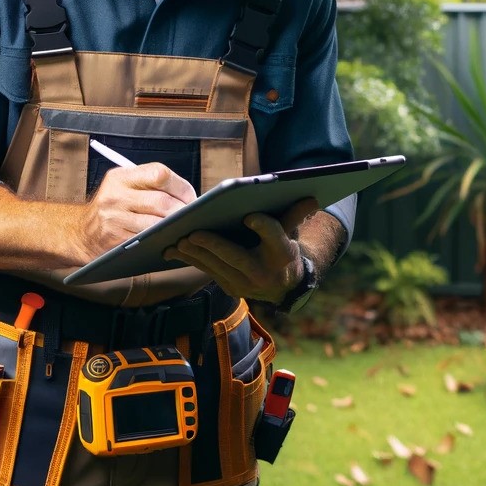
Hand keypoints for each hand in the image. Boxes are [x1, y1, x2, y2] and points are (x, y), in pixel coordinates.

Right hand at [72, 163, 195, 263]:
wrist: (80, 233)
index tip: (191, 197)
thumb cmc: (111, 208)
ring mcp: (113, 219)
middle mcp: (114, 195)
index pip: (158, 173)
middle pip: (160, 201)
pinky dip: (160, 240)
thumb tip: (188, 195)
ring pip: (155, 224)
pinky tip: (167, 239)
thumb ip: (150, 185)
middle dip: (182, 211)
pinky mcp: (115, 240)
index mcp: (120, 177)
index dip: (180, 186)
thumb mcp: (123, 187)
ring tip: (182, 227)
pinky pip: (146, 240)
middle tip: (192, 216)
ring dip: (173, 227)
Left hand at [166, 198, 321, 302]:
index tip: (250, 216)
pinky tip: (173, 250)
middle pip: (236, 256)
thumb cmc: (282, 250)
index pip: (274, 237)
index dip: (263, 227)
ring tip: (180, 240)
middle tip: (193, 233)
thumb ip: (294, 214)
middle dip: (213, 245)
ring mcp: (245, 284)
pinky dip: (189, 260)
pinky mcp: (230, 288)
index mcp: (283, 254)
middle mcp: (264, 273)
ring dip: (195, 254)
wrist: (282, 285)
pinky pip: (206, 271)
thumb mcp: (290, 233)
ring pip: (216, 266)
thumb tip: (312, 197)